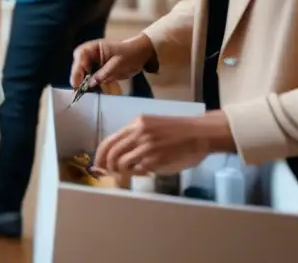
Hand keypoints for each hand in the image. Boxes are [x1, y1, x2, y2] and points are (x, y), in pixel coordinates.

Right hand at [71, 34, 155, 88]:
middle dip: (77, 74)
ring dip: (82, 79)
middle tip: (76, 87)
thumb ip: (104, 73)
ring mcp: (95, 61)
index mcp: (95, 47)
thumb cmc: (130, 54)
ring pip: (83, 70)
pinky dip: (90, 82)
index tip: (76, 81)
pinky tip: (89, 88)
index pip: (81, 54)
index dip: (77, 68)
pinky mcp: (99, 68)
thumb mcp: (119, 63)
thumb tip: (91, 83)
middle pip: (78, 62)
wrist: (141, 54)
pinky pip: (91, 75)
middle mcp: (92, 53)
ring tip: (80, 90)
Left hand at [94, 114, 227, 175]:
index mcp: (136, 123)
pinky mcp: (157, 159)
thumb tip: (118, 154)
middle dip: (107, 166)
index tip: (97, 164)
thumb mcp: (151, 125)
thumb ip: (135, 137)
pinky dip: (137, 173)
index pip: (109, 140)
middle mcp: (138, 133)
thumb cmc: (178, 130)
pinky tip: (143, 172)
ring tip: (128, 173)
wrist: (200, 133)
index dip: (100, 154)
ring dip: (122, 171)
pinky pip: (138, 169)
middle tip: (108, 173)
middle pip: (112, 153)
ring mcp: (147, 146)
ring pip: (122, 163)